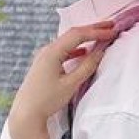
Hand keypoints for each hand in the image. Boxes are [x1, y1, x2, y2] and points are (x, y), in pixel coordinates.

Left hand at [7, 22, 115, 138]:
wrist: (26, 113)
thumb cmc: (47, 100)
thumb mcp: (70, 84)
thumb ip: (87, 66)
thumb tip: (100, 53)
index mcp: (52, 52)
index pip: (78, 35)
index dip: (96, 31)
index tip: (112, 30)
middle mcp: (47, 50)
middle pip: (72, 34)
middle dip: (92, 29)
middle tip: (110, 25)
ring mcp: (44, 56)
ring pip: (68, 42)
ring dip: (85, 38)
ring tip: (101, 36)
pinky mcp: (44, 64)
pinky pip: (63, 51)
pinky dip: (76, 49)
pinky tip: (84, 52)